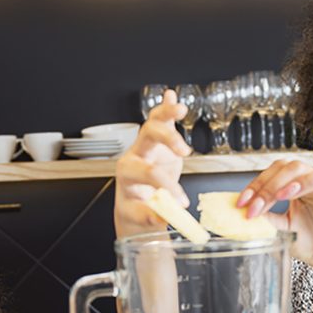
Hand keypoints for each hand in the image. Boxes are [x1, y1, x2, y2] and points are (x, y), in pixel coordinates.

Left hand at [115, 89, 191, 238]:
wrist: (137, 206)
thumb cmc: (137, 211)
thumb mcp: (140, 218)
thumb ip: (149, 216)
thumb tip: (161, 216)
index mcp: (127, 173)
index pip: (150, 173)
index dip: (168, 187)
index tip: (182, 203)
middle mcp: (136, 154)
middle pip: (147, 136)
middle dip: (167, 140)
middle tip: (185, 153)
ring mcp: (147, 146)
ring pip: (153, 122)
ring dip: (167, 113)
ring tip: (181, 110)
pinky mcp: (159, 143)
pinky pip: (160, 121)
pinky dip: (166, 107)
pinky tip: (171, 94)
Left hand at [236, 159, 312, 279]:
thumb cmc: (309, 242)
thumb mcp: (283, 230)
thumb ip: (269, 219)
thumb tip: (249, 212)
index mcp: (299, 186)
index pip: (278, 173)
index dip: (258, 185)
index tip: (242, 204)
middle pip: (297, 167)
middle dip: (272, 184)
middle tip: (256, 205)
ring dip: (306, 180)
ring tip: (285, 195)